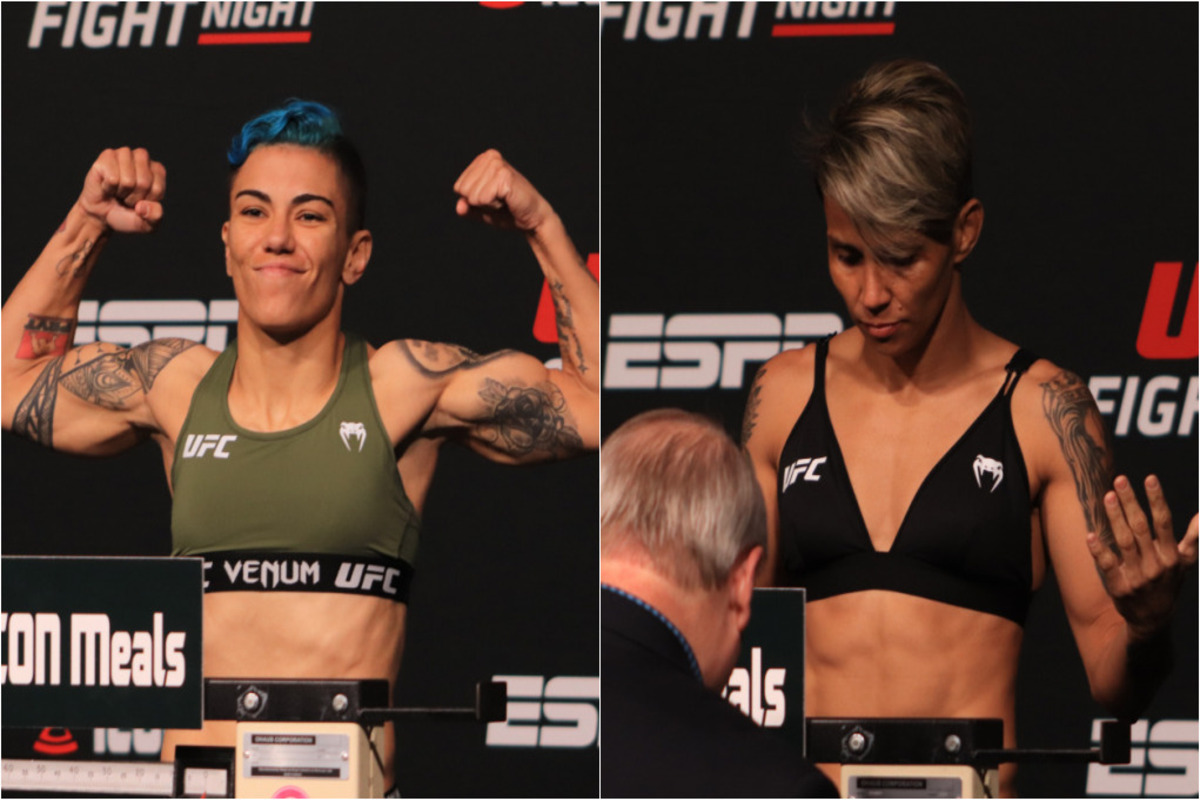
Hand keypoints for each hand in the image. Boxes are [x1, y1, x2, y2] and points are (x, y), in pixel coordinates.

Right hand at [76, 147, 165, 233]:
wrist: (101, 215)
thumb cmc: (126, 214)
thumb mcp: (147, 223)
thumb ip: (155, 217)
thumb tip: (143, 206)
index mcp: (157, 170)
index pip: (158, 189)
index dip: (147, 201)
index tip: (140, 201)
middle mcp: (142, 157)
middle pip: (144, 183)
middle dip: (134, 197)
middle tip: (126, 197)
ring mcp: (124, 154)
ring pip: (128, 180)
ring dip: (121, 192)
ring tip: (118, 190)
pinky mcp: (106, 156)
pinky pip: (112, 178)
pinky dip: (109, 188)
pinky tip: (107, 185)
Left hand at [453, 149, 550, 232]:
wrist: (533, 219)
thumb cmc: (509, 212)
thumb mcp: (482, 210)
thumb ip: (468, 208)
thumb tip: (459, 207)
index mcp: (483, 160)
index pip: (459, 187)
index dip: (474, 200)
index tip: (493, 198)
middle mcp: (490, 157)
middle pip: (463, 190)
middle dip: (480, 202)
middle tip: (500, 200)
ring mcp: (497, 164)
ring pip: (472, 195)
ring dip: (488, 204)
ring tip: (504, 200)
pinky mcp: (504, 176)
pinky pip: (482, 198)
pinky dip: (494, 205)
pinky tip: (508, 201)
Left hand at [1086, 474, 1198, 640]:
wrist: (1153, 619)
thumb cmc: (1168, 582)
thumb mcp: (1185, 563)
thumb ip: (1192, 539)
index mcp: (1171, 555)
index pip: (1164, 522)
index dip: (1157, 499)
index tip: (1149, 478)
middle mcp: (1156, 564)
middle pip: (1141, 527)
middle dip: (1130, 502)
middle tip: (1119, 480)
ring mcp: (1138, 576)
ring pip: (1124, 541)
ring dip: (1115, 518)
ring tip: (1107, 496)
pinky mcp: (1119, 587)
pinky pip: (1108, 565)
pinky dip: (1099, 550)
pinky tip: (1090, 534)